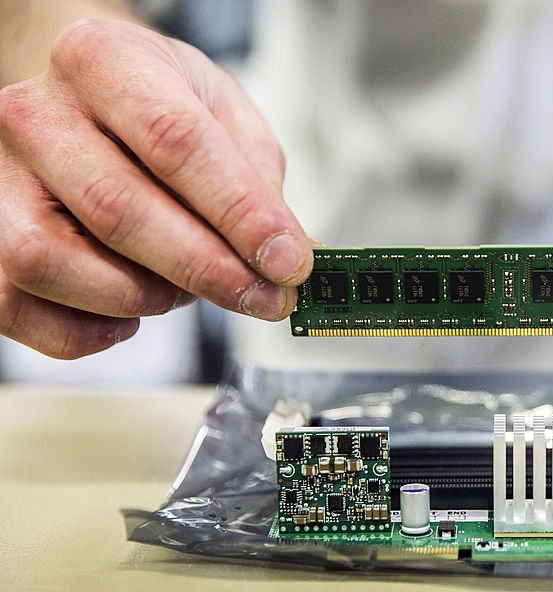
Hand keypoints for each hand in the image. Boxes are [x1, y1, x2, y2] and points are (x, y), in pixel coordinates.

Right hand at [0, 19, 313, 358]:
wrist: (93, 98)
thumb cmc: (160, 105)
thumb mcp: (227, 116)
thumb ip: (260, 184)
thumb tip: (287, 258)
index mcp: (105, 62)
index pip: (175, 142)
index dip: (239, 213)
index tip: (287, 261)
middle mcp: (37, 115)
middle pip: (117, 209)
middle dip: (207, 269)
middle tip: (264, 297)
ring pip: (53, 263)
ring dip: (140, 296)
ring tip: (185, 288)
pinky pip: (17, 306)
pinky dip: (85, 331)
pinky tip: (130, 313)